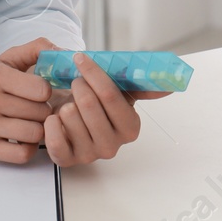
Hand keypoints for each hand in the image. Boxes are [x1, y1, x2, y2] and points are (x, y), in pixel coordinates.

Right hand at [0, 37, 55, 163]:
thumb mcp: (8, 60)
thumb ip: (36, 49)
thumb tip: (64, 52)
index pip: (41, 89)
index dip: (46, 91)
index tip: (38, 91)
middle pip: (40, 112)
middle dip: (42, 111)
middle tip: (34, 108)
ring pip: (35, 134)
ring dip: (38, 130)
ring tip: (29, 122)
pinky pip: (23, 154)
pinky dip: (29, 148)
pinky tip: (22, 138)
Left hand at [42, 52, 170, 167]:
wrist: (73, 117)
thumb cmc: (98, 102)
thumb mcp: (121, 92)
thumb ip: (143, 86)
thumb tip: (171, 86)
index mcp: (130, 128)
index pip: (110, 95)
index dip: (94, 74)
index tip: (81, 58)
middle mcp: (112, 146)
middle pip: (88, 104)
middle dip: (78, 86)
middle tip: (76, 82)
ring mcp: (89, 156)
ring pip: (69, 116)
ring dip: (64, 104)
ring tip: (69, 106)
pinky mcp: (66, 161)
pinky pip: (53, 136)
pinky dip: (50, 122)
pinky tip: (55, 118)